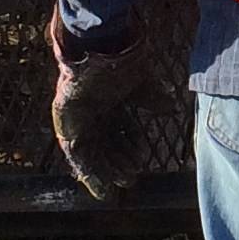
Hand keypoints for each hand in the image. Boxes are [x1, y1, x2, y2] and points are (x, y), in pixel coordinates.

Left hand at [48, 8, 159, 201]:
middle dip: (120, 162)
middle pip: (107, 144)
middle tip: (133, 178)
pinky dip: (88, 173)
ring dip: (107, 170)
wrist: (98, 51)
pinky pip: (77, 156)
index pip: (121, 130)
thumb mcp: (142, 84)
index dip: (131, 146)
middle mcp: (94, 113)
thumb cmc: (118, 63)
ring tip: (123, 182)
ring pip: (94, 153)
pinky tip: (100, 188)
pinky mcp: (67, 127)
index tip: (142, 160)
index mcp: (110, 101)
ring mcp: (79, 120)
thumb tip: (171, 108)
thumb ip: (154, 98)